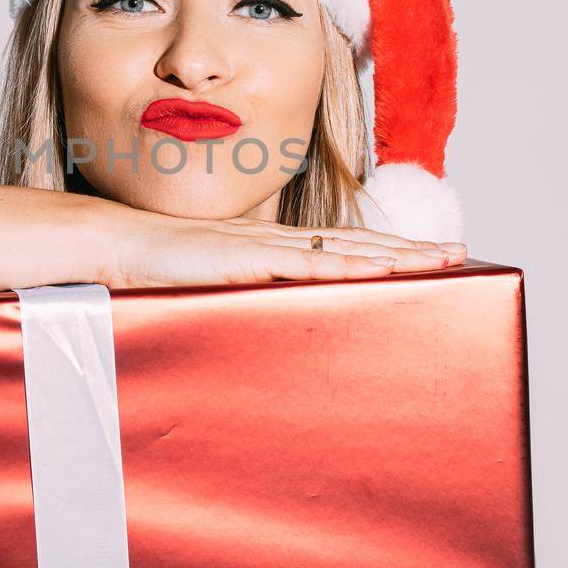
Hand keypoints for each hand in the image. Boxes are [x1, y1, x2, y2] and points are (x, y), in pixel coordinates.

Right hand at [100, 211, 465, 289]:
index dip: (381, 247)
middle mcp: (271, 239)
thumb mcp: (204, 290)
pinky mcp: (244, 259)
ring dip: (394, 254)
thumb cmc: (148, 272)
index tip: (423, 254)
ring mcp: (259, 246)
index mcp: (263, 246)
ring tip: (439, 259)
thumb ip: (234, 303)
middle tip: (457, 252)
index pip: (335, 244)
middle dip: (407, 246)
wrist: (109, 245)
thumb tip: (257, 328)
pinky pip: (304, 263)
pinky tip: (380, 267)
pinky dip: (346, 264)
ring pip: (342, 248)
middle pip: (353, 240)